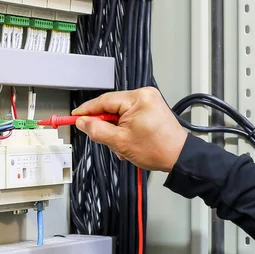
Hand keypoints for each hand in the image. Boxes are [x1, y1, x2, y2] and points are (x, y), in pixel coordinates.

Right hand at [72, 87, 187, 171]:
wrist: (179, 157)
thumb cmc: (158, 149)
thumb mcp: (120, 142)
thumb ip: (96, 130)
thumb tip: (83, 122)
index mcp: (138, 98)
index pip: (103, 101)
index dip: (86, 111)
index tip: (74, 116)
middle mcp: (144, 95)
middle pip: (110, 108)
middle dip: (105, 126)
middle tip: (103, 139)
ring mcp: (149, 101)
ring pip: (118, 114)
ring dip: (115, 130)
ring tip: (122, 145)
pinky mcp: (151, 109)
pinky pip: (128, 117)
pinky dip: (124, 129)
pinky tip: (128, 141)